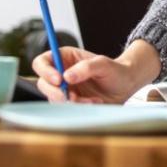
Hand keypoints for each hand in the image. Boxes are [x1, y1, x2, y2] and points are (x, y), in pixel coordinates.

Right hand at [31, 46, 147, 103]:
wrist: (125, 86)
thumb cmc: (115, 70)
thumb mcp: (104, 64)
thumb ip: (86, 67)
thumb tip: (67, 76)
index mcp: (64, 58)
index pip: (42, 62)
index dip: (45, 71)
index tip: (59, 80)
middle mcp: (60, 73)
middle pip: (43, 83)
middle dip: (56, 92)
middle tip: (72, 97)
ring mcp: (63, 89)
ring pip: (54, 98)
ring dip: (72, 102)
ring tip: (93, 100)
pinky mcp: (69, 102)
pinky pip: (66, 108)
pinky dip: (79, 108)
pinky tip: (94, 103)